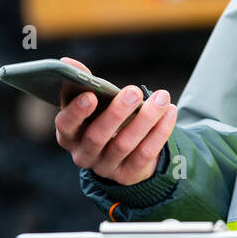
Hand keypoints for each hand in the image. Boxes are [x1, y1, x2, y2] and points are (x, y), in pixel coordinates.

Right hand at [53, 57, 176, 185]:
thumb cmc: (102, 119)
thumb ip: (82, 83)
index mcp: (68, 134)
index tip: (91, 95)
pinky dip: (159, 132)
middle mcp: (83, 154)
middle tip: (134, 91)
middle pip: (97, 136)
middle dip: (117, 113)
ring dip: (145, 119)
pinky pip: (145, 154)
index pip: (66, 125)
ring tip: (162, 98)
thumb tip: (68, 62)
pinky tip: (170, 112)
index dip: (77, 111)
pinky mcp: (127, 175)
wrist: (120, 153)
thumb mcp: (91, 104)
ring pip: (124, 144)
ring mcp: (105, 167)